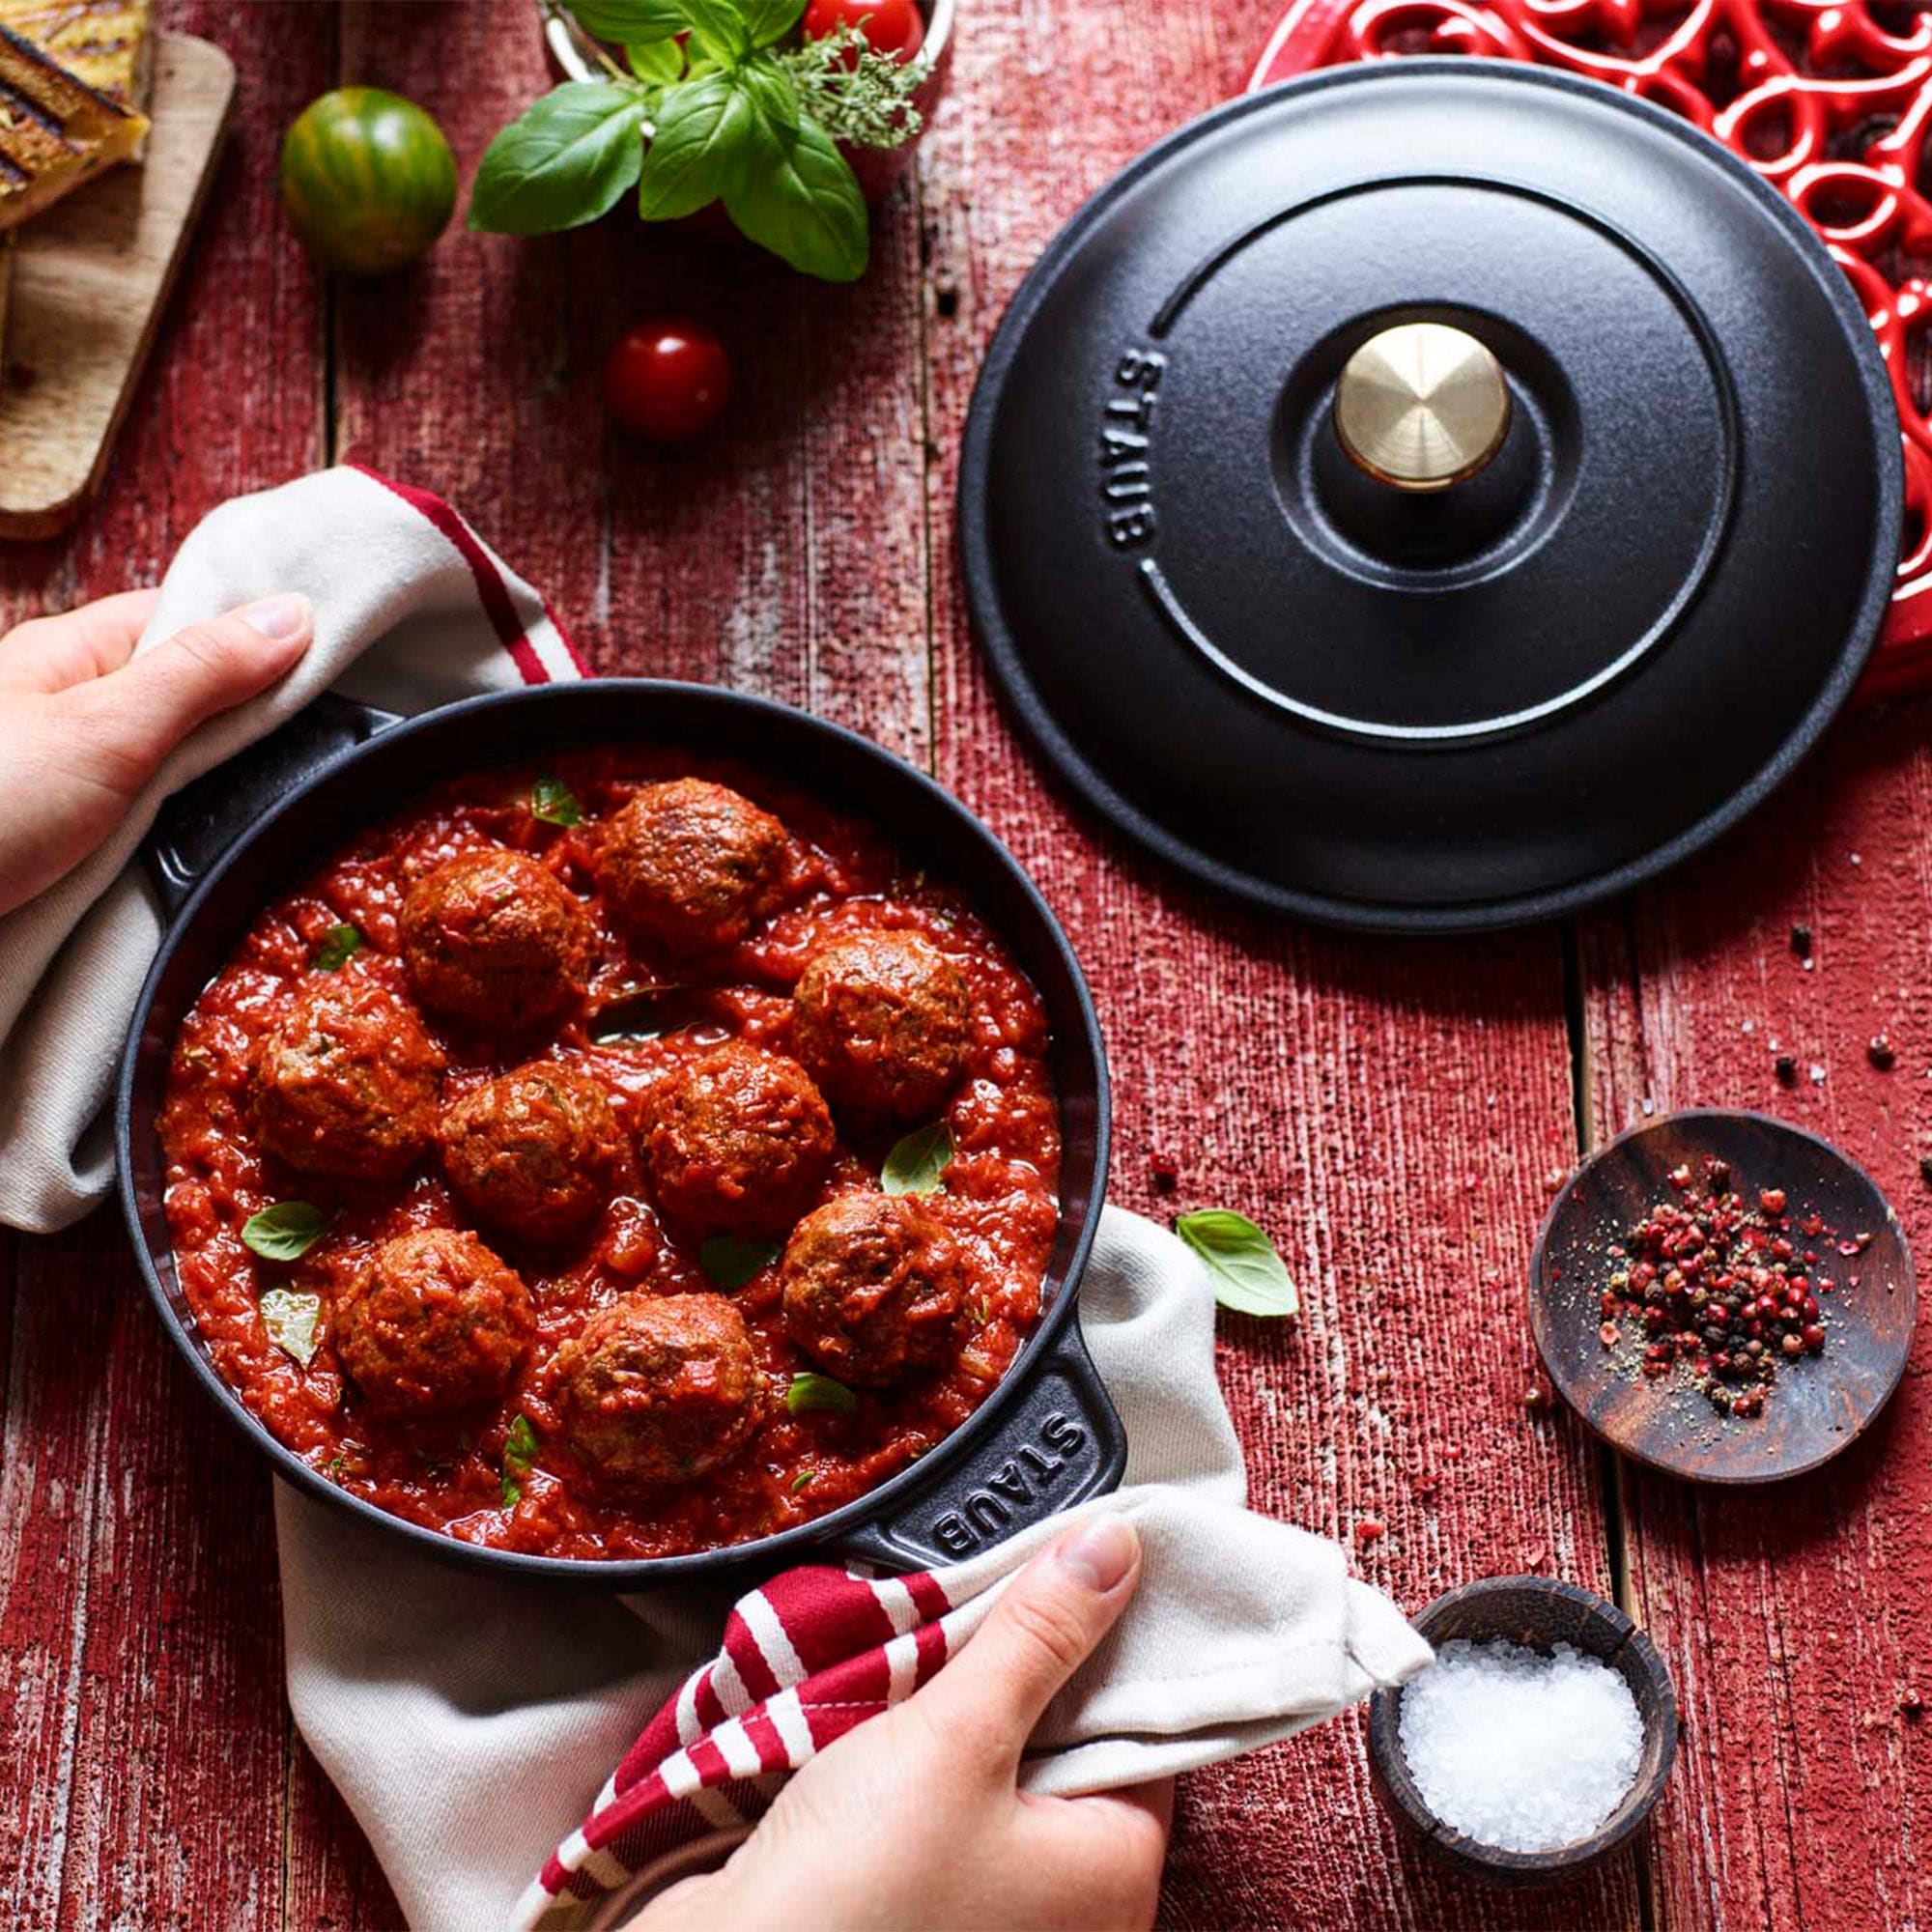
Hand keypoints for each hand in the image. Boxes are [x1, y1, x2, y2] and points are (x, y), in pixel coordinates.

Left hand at [0, 589, 313, 915]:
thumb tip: (295, 613)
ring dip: (215, 790)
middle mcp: (63, 708)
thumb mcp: (107, 729)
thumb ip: (203, 675)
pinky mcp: (59, 843)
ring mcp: (62, 777)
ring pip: (167, 766)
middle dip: (247, 724)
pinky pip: (141, 826)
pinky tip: (207, 855)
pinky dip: (179, 837)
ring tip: (278, 806)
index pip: (188, 620)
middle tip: (321, 751)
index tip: (336, 668)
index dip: (260, 637)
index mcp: (69, 655)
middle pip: (184, 697)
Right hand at [634, 1516, 1171, 1931]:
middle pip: (1068, 1748)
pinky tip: (883, 1713)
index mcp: (1115, 1877)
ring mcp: (993, 1916)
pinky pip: (941, 1811)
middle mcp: (1068, 1911)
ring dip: (957, 1714)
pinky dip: (917, 1761)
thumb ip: (1039, 1635)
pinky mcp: (921, 1909)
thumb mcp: (959, 1737)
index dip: (1105, 1647)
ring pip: (997, 1774)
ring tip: (924, 1648)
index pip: (1144, 1732)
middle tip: (985, 1598)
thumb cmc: (859, 1893)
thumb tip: (1114, 1548)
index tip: (1067, 1573)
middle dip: (1022, 1674)